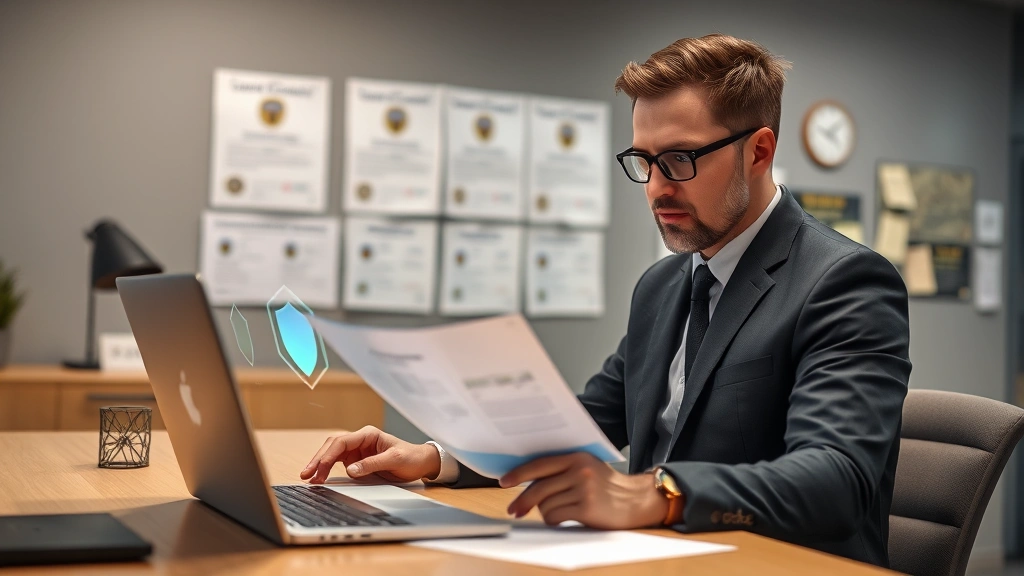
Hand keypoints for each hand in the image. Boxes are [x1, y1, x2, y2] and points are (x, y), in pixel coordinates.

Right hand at [299, 426, 440, 483]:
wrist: (420, 462)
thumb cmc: (410, 457)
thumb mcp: (395, 460)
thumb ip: (372, 464)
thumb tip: (350, 470)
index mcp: (368, 434)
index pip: (342, 442)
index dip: (328, 455)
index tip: (320, 469)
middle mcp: (360, 440)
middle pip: (332, 446)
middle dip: (318, 459)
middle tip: (306, 474)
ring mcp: (357, 450)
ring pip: (332, 453)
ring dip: (320, 464)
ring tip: (309, 477)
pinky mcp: (356, 460)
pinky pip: (337, 462)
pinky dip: (327, 469)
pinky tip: (319, 477)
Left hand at [501, 452, 668, 528]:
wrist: (637, 500)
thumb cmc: (607, 487)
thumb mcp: (586, 469)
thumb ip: (562, 470)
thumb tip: (527, 482)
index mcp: (577, 457)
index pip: (540, 464)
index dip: (519, 474)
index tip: (504, 482)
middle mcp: (580, 471)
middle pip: (539, 487)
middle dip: (522, 500)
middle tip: (513, 510)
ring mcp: (584, 489)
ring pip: (546, 504)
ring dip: (545, 512)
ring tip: (557, 512)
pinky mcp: (587, 508)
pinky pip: (556, 517)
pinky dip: (554, 520)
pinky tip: (564, 519)